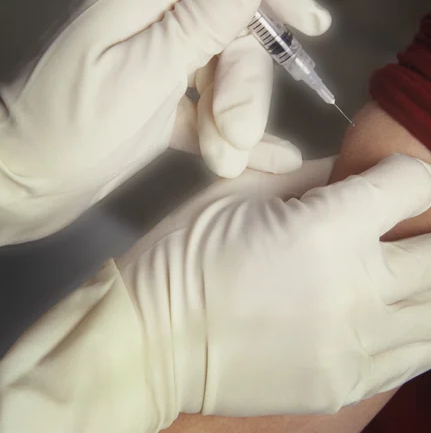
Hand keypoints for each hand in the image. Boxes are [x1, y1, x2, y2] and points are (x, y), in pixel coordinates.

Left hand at [0, 0, 329, 244]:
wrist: (23, 182)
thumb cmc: (67, 126)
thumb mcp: (139, 72)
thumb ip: (195, 24)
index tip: (308, 22)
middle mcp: (158, 20)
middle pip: (235, 31)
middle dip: (245, 84)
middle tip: (235, 135)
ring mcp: (163, 63)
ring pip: (228, 74)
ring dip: (236, 119)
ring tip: (224, 160)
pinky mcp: (165, 104)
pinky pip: (211, 109)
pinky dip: (234, 135)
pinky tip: (264, 160)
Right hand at [115, 154, 430, 424]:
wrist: (153, 339)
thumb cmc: (187, 252)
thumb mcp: (241, 190)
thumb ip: (310, 176)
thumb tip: (353, 172)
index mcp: (327, 229)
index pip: (412, 185)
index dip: (413, 173)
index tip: (402, 178)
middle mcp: (356, 289)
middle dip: (429, 228)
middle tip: (409, 224)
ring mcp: (356, 346)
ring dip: (426, 283)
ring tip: (406, 270)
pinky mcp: (346, 384)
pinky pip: (411, 358)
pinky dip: (415, 329)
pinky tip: (396, 313)